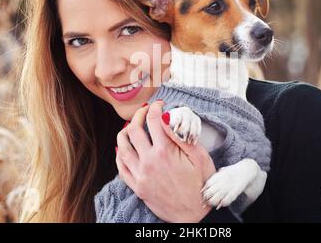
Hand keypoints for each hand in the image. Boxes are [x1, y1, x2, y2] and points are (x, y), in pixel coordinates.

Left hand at [115, 100, 215, 221]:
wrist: (195, 215)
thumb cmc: (201, 185)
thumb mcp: (199, 157)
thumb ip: (181, 136)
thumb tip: (167, 117)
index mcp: (165, 152)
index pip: (153, 120)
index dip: (154, 108)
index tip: (158, 104)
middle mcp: (149, 162)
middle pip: (133, 130)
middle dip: (137, 115)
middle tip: (144, 112)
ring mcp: (140, 175)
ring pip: (122, 147)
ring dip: (124, 132)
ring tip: (131, 127)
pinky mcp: (137, 187)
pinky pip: (121, 167)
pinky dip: (119, 154)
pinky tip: (123, 149)